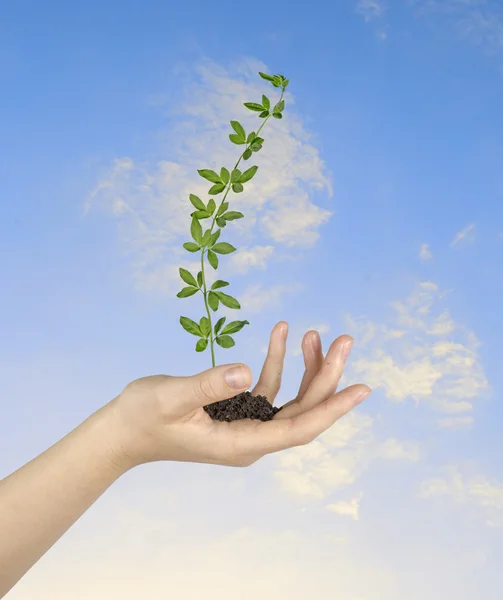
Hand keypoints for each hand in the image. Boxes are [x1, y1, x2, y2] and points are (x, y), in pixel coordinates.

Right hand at [106, 322, 370, 470]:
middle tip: (344, 338)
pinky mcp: (239, 411)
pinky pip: (269, 387)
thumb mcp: (171, 397)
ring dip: (304, 367)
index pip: (299, 428)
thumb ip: (207, 384)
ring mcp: (247, 425)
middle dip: (325, 375)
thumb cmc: (142, 416)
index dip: (332, 408)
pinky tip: (281, 332)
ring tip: (314, 331)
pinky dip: (278, 362)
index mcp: (241, 444)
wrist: (123, 431)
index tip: (362, 388)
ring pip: (291, 398)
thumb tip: (245, 371)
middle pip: (303, 410)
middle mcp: (251, 439)